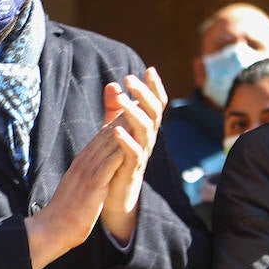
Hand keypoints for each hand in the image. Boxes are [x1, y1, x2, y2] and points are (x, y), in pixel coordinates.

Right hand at [26, 121, 126, 268]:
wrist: (52, 228)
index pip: (101, 137)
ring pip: (109, 145)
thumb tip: (95, 169)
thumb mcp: (77, 186)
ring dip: (125, 129)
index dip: (117, 121)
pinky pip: (109, 164)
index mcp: (81, 162)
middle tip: (139, 100)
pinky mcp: (93, 185)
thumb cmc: (66, 211)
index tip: (130, 108)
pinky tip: (132, 142)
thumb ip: (86, 174)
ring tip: (140, 114)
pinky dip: (120, 151)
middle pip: (107, 134)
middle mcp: (84, 162)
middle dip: (124, 117)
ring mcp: (87, 172)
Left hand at [99, 68, 167, 243]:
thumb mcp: (115, 132)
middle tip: (130, 77)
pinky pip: (133, 154)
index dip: (154, 87)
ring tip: (123, 99)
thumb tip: (113, 84)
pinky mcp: (132, 170)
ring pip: (145, 130)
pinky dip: (126, 140)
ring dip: (134, 112)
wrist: (116, 199)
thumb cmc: (117, 163)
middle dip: (144, 93)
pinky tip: (116, 129)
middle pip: (153, 112)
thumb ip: (114, 109)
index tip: (149, 68)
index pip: (156, 104)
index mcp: (145, 130)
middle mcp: (148, 140)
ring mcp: (142, 155)